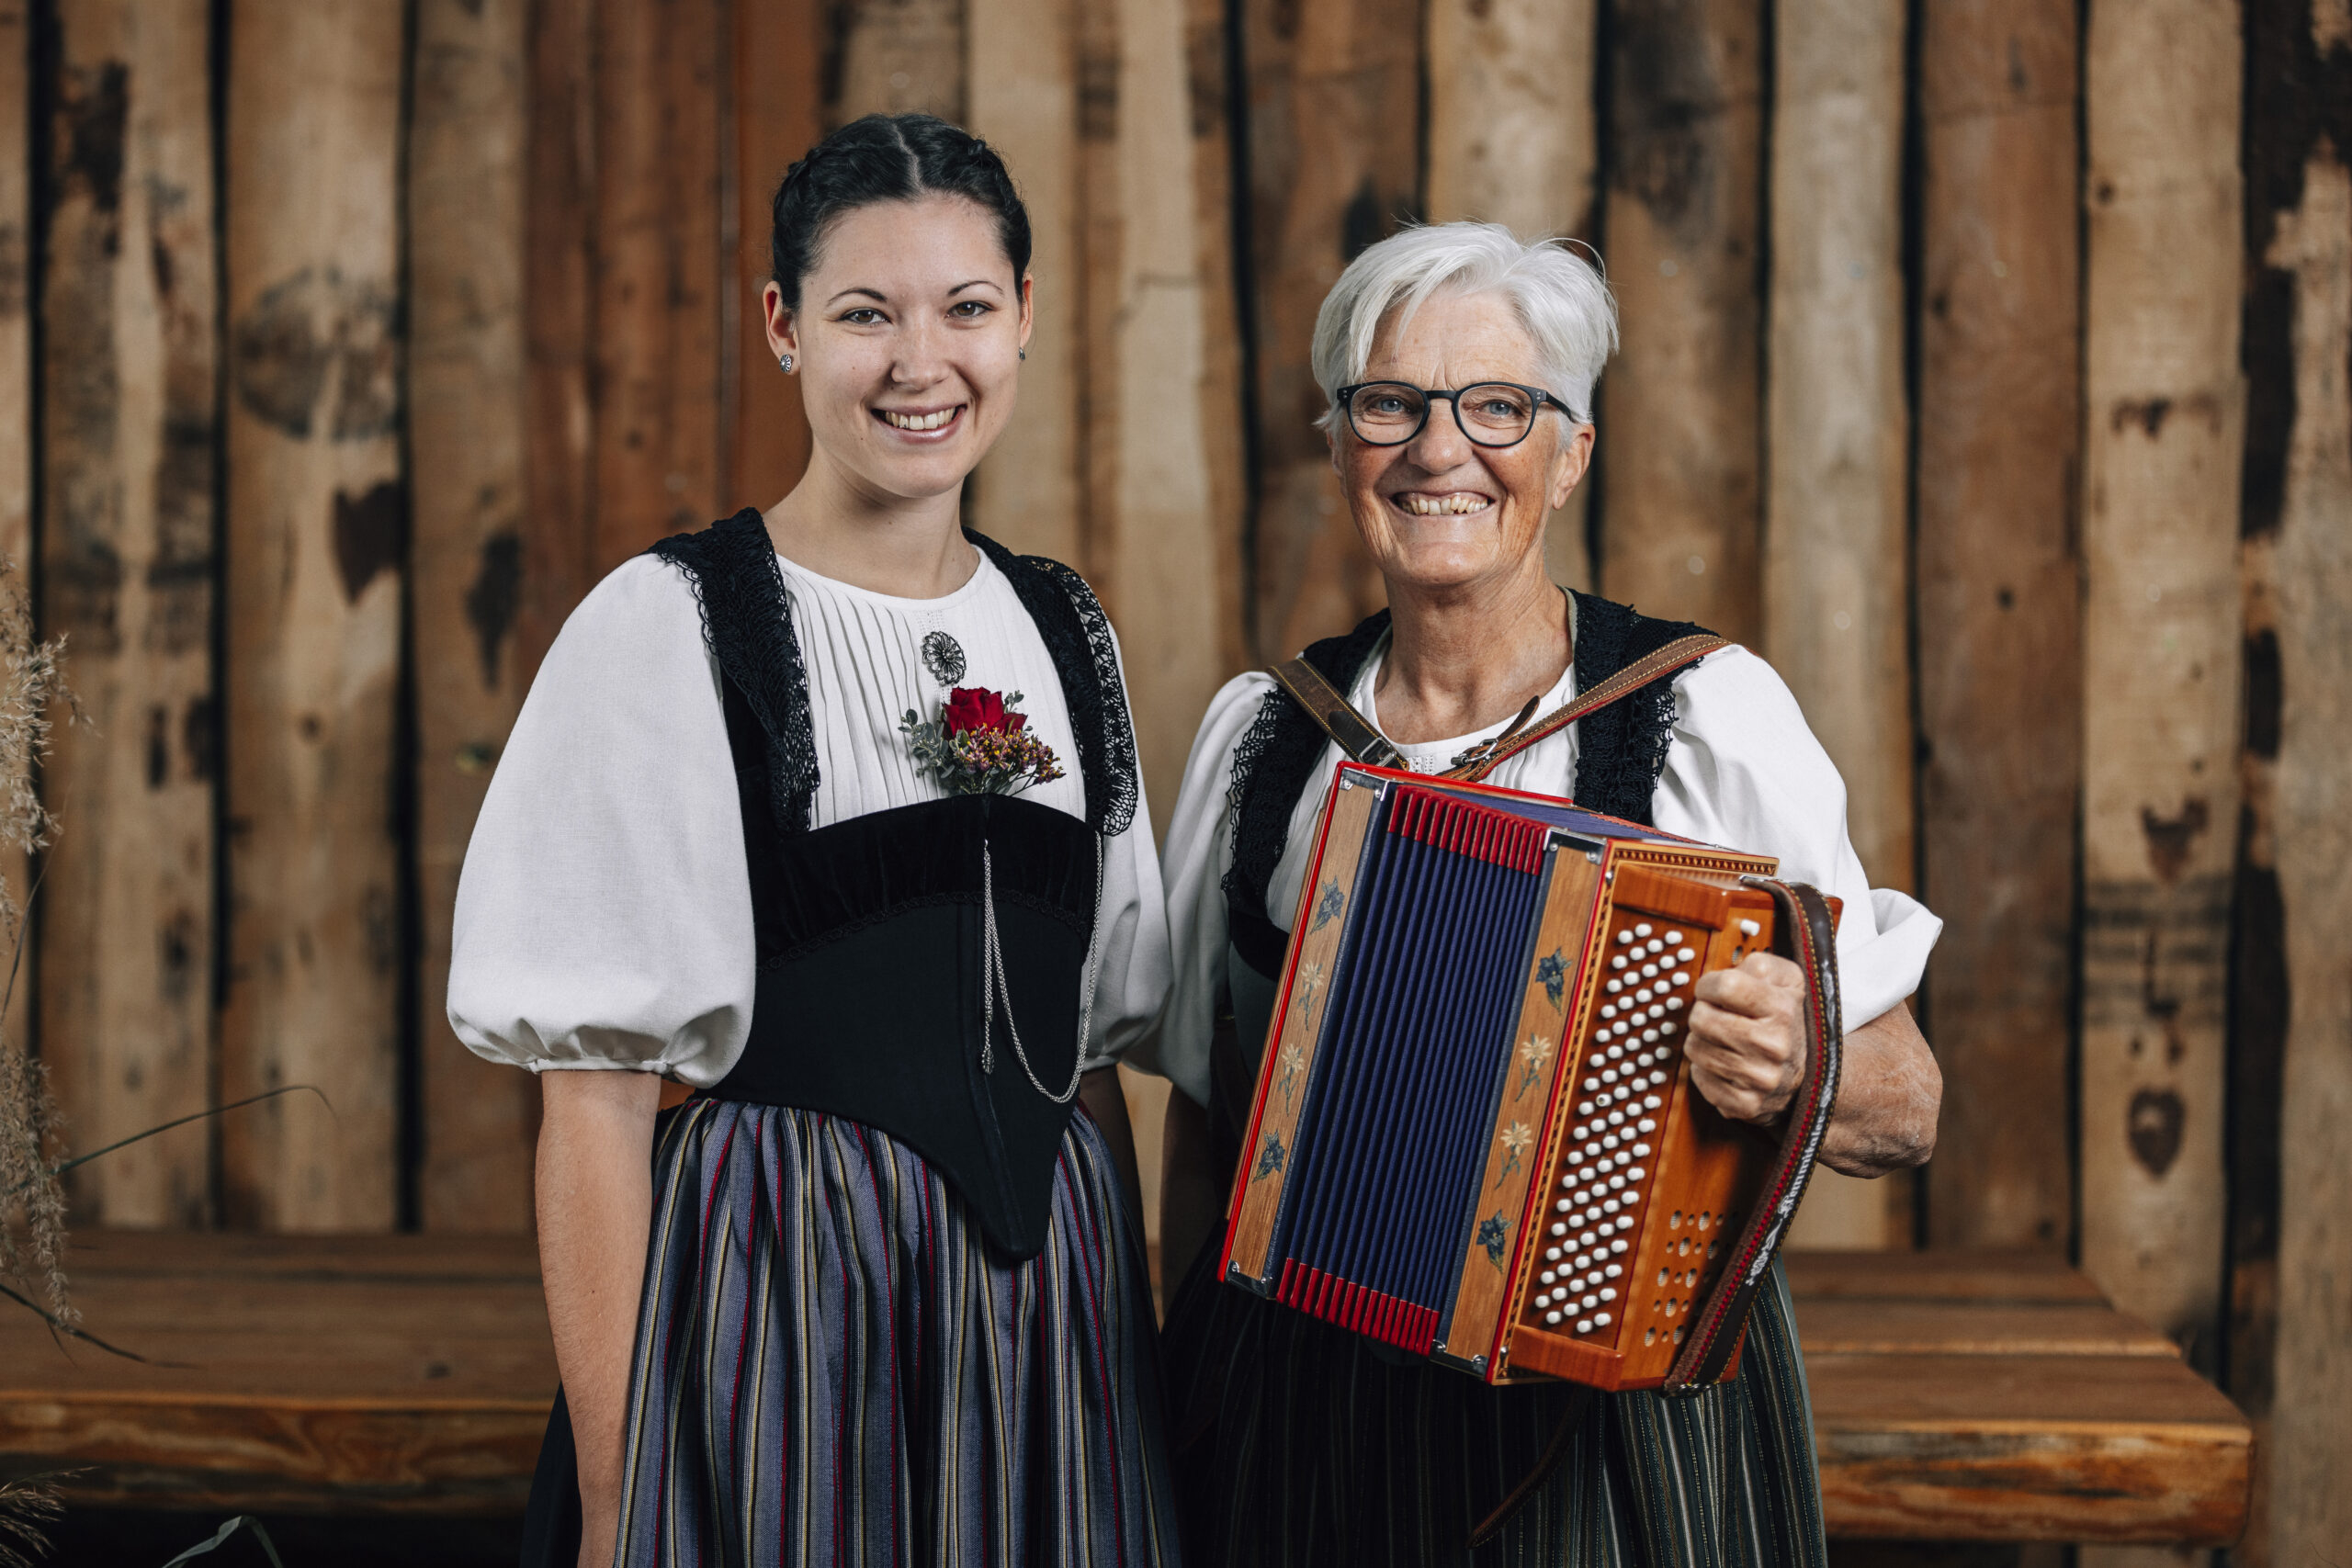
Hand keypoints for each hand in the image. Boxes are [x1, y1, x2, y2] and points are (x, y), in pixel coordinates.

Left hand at [1684, 951, 1806, 1125]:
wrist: (1815, 1077)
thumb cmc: (1789, 1021)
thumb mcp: (1788, 981)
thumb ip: (1758, 964)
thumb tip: (1725, 973)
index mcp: (1783, 1010)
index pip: (1726, 985)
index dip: (1710, 985)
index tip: (1714, 990)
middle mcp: (1774, 1046)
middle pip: (1701, 1018)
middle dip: (1703, 1013)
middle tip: (1719, 1017)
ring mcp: (1760, 1079)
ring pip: (1695, 1048)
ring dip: (1702, 1041)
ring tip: (1724, 1041)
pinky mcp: (1746, 1105)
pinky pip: (1699, 1078)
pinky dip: (1706, 1070)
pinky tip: (1726, 1066)